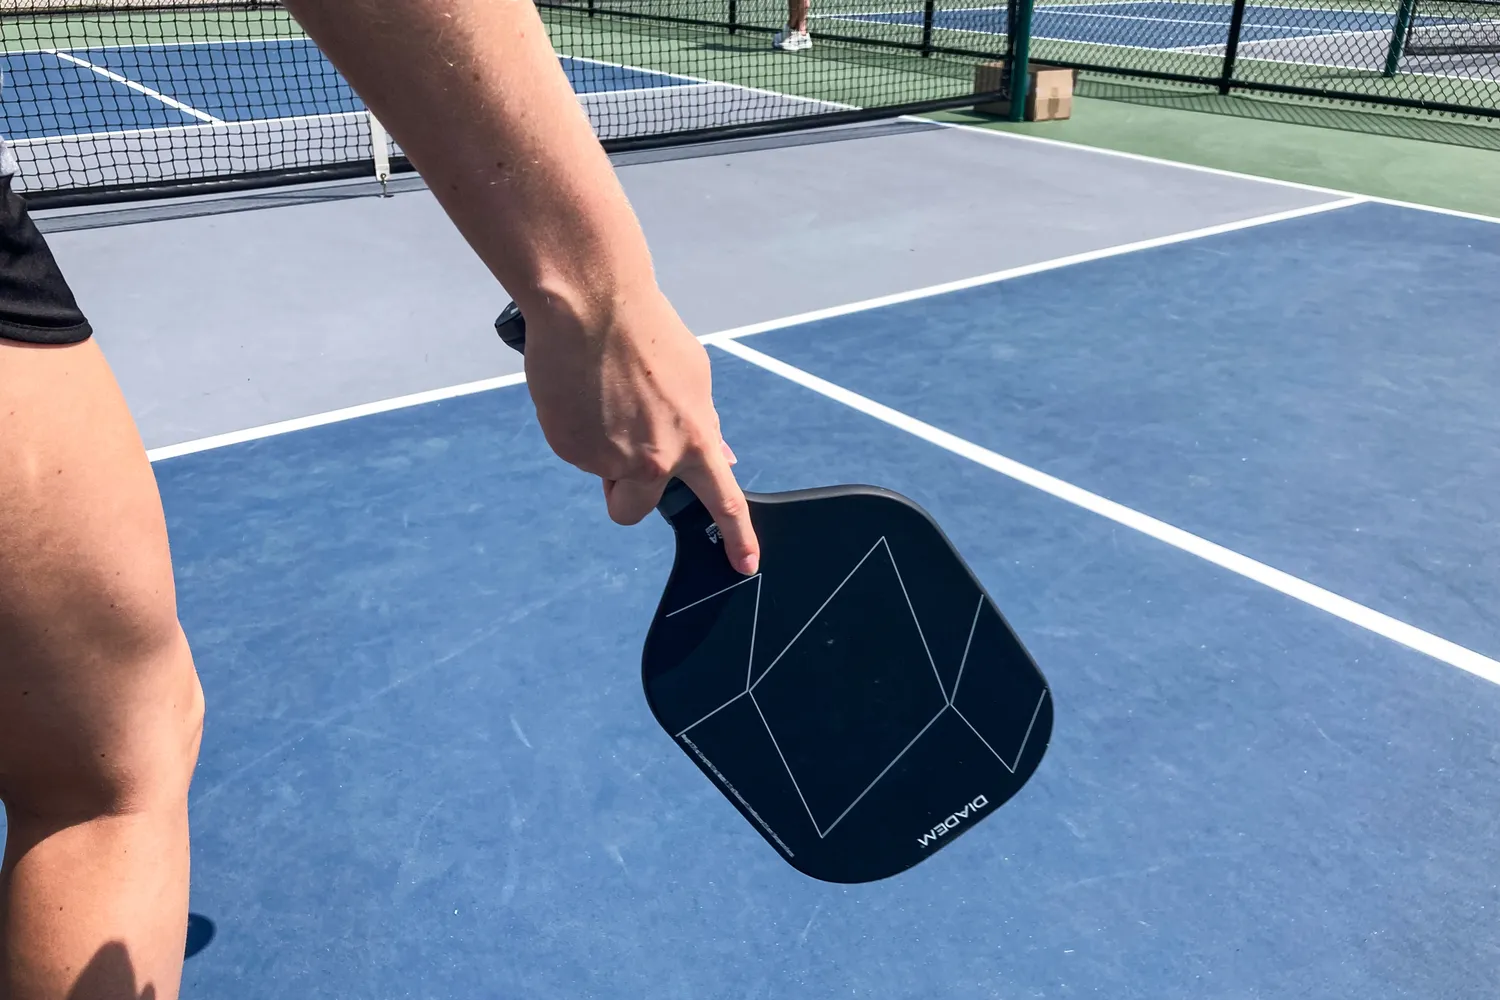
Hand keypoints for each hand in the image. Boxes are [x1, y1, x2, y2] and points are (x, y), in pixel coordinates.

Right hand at [521, 286, 759, 575]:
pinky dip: (574, 427)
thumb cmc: (644, 331)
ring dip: (597, 447)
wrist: (590, 304)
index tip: (746, 564)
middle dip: (625, 490)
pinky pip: (573, 449)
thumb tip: (719, 453)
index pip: (724, 500)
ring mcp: (608, 457)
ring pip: (599, 473)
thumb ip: (702, 421)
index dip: (737, 537)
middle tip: (617, 451)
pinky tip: (578, 392)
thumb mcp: (692, 376)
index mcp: (694, 439)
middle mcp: (654, 459)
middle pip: (634, 508)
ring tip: (599, 395)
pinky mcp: (569, 447)